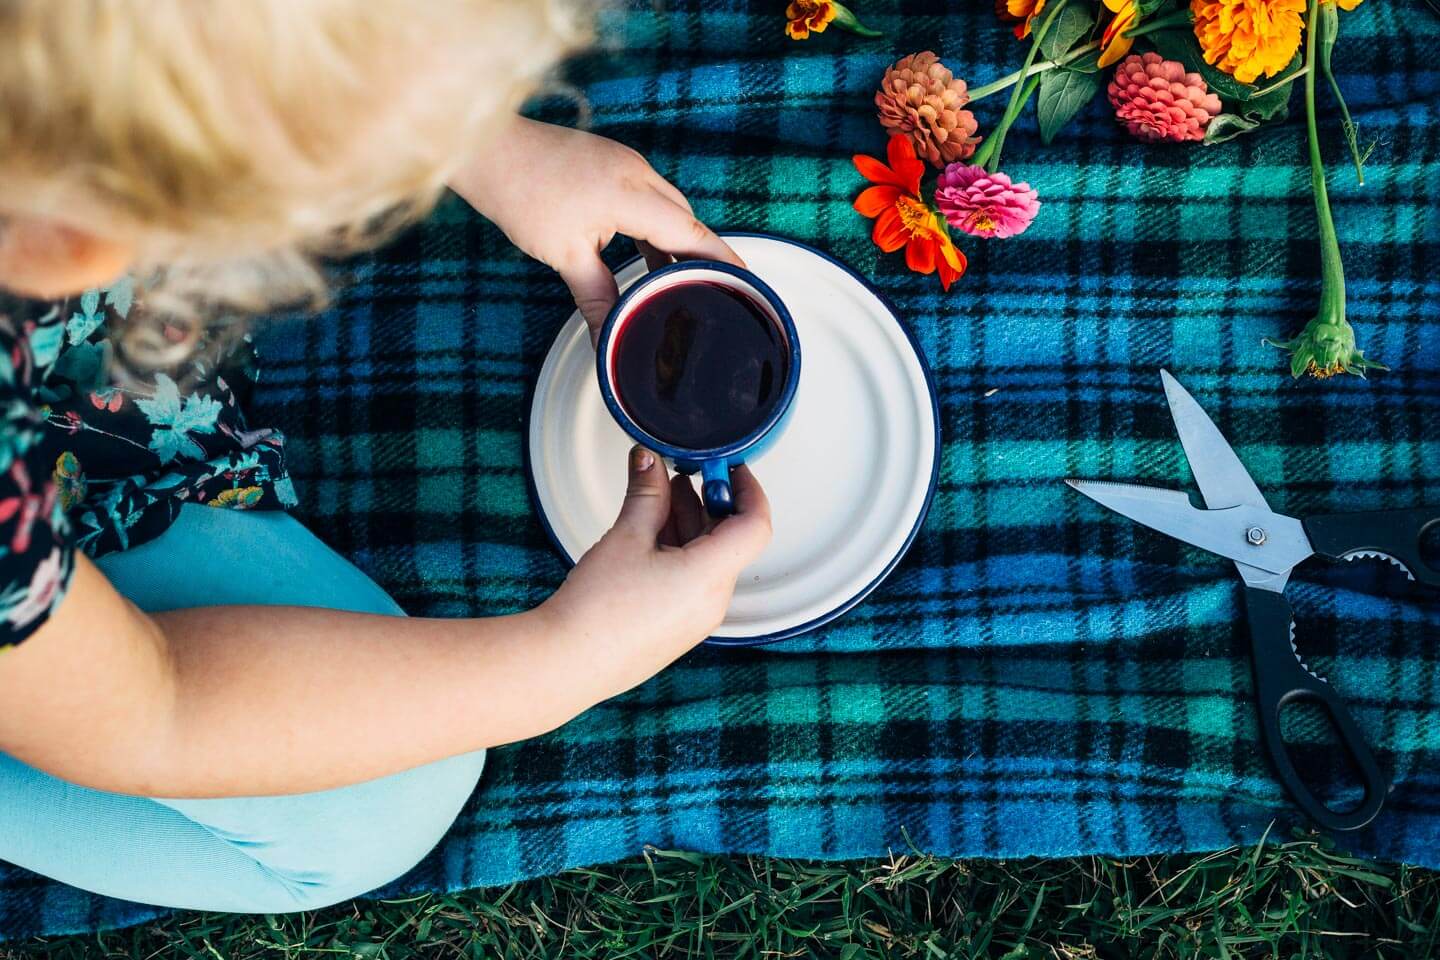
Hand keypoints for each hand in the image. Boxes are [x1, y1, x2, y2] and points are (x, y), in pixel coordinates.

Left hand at [450, 117, 744, 338]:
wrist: (487, 149)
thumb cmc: (519, 193)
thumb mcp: (563, 254)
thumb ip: (598, 297)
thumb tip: (611, 338)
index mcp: (630, 194)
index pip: (692, 233)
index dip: (722, 261)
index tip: (747, 284)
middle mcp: (637, 173)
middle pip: (687, 220)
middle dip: (704, 256)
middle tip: (720, 293)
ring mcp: (625, 164)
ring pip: (669, 209)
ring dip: (677, 243)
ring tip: (686, 283)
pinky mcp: (612, 163)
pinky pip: (649, 199)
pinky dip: (655, 229)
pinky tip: (650, 258)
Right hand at [540, 446, 770, 694]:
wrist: (570, 662)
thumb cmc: (597, 611)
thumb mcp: (626, 537)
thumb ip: (646, 493)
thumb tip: (650, 461)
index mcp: (710, 577)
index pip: (755, 525)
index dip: (748, 489)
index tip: (731, 468)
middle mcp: (712, 601)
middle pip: (728, 540)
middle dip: (708, 502)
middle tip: (685, 474)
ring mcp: (696, 617)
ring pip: (708, 559)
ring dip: (690, 524)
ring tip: (661, 496)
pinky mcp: (678, 627)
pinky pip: (692, 580)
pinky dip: (679, 550)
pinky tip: (651, 533)